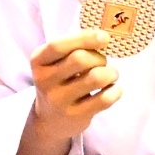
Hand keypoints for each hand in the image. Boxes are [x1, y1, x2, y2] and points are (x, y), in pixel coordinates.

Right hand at [11, 32, 119, 154]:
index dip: (84, 39)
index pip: (58, 46)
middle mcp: (45, 81)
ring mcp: (59, 100)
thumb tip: (104, 37)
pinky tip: (112, 90)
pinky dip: (115, 91)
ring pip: (96, 77)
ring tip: (111, 75)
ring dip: (111, 73)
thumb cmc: (60, 81)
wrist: (50, 118)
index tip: (105, 37)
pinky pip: (104, 99)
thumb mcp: (56, 62)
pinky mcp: (76, 115)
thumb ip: (73, 48)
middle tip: (103, 62)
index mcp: (38, 61)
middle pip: (80, 59)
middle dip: (99, 57)